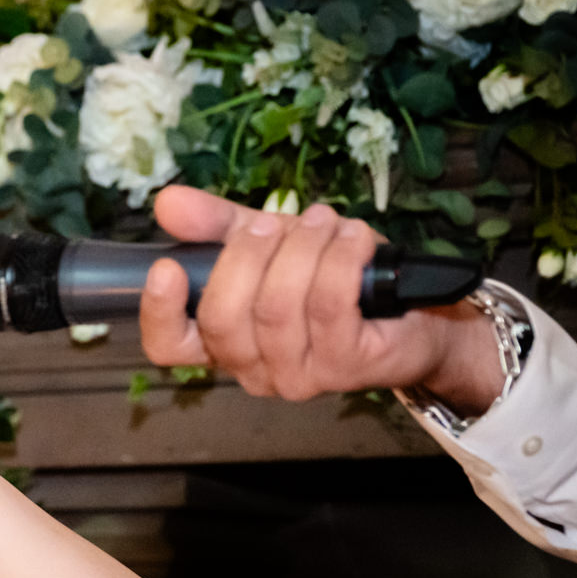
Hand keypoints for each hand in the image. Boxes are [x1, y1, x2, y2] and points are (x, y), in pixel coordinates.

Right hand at [138, 185, 505, 412]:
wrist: (417, 315)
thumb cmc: (338, 280)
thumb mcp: (272, 244)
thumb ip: (217, 225)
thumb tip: (167, 202)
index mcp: (226, 343)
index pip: (170, 347)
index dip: (160, 312)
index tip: (168, 267)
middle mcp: (255, 369)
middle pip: (223, 317)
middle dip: (248, 255)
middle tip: (275, 222)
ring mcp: (299, 375)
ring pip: (278, 306)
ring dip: (303, 248)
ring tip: (324, 223)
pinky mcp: (345, 366)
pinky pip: (329, 303)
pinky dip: (340, 257)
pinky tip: (353, 238)